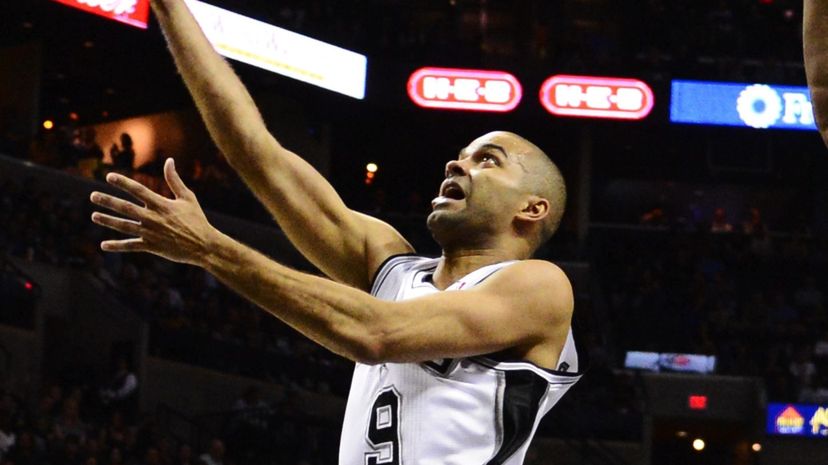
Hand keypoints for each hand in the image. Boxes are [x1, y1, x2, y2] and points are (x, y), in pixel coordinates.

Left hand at [90, 158, 217, 265]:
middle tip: (93, 196)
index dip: (123, 183)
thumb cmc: (197, 220)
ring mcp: (151, 233)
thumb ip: (174, 180)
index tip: (109, 177)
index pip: (138, 190)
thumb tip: (169, 161)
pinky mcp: (152, 246)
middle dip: (108, 201)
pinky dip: (117, 245)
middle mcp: (153, 218)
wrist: (204, 246)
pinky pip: (131, 245)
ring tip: (94, 216)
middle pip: (126, 208)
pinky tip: (104, 245)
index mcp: (162, 204)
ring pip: (124, 226)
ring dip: (108, 220)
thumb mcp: (188, 198)